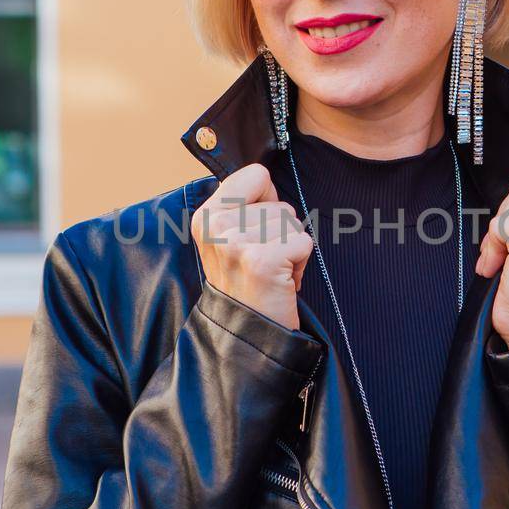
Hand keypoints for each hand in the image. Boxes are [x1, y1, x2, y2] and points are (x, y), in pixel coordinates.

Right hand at [192, 163, 313, 331]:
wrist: (246, 333)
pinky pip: (303, 243)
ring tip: (271, 272)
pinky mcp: (261, 260)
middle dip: (281, 231)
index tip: (257, 231)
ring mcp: (236, 242)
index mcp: (205, 215)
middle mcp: (215, 225)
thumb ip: (242, 205)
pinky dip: (300, 263)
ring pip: (293, 223)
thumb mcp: (229, 238)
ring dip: (291, 249)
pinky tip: (281, 281)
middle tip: (263, 261)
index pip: (256, 174)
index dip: (267, 202)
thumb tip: (264, 175)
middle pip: (280, 202)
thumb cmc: (247, 283)